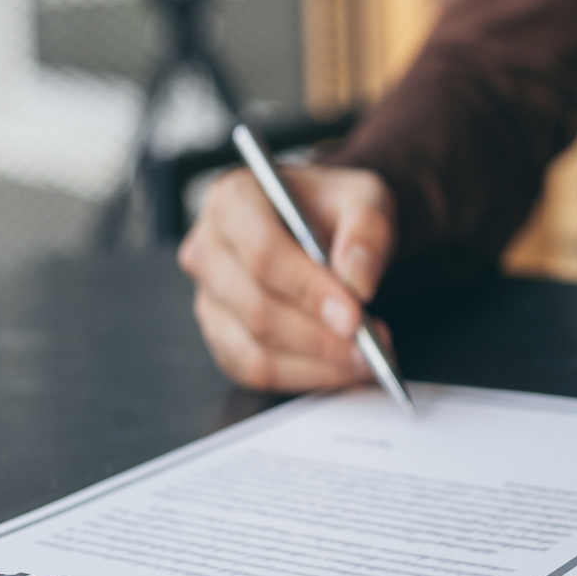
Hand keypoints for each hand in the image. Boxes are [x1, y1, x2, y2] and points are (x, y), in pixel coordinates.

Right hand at [177, 164, 396, 392]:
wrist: (320, 227)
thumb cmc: (333, 210)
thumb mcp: (364, 199)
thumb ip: (366, 230)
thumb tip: (357, 280)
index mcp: (233, 200)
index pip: (262, 253)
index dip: (308, 290)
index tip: (353, 314)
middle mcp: (208, 249)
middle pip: (257, 308)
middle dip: (318, 335)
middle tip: (368, 343)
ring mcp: (209, 297)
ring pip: (255, 348)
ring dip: (316, 363)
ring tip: (365, 357)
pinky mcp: (220, 336)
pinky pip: (256, 372)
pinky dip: (304, 377)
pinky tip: (341, 368)